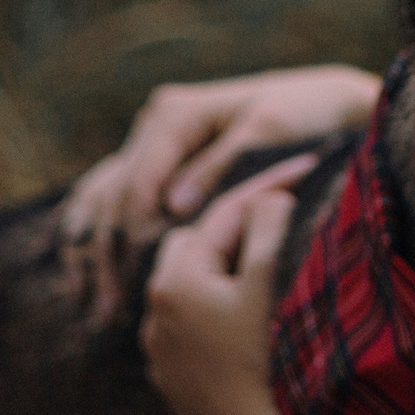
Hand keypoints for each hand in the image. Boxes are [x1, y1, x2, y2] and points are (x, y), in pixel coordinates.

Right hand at [63, 64, 378, 322]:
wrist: (324, 104)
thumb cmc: (304, 117)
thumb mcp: (269, 133)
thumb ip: (220, 167)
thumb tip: (173, 208)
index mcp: (175, 114)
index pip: (140, 182)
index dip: (134, 233)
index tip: (137, 280)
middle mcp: (154, 125)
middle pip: (114, 196)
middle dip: (107, 254)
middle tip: (109, 311)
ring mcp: (152, 143)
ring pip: (103, 201)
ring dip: (94, 255)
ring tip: (97, 309)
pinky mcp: (158, 163)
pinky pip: (111, 201)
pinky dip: (97, 240)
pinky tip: (90, 284)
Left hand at [144, 153, 314, 414]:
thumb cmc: (269, 357)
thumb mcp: (270, 279)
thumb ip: (267, 223)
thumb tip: (268, 197)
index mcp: (175, 281)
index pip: (224, 215)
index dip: (268, 186)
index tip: (306, 168)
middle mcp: (154, 315)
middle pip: (195, 246)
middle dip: (233, 231)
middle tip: (280, 223)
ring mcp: (160, 353)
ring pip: (190, 291)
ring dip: (222, 276)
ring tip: (264, 273)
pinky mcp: (173, 384)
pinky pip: (191, 331)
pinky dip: (215, 316)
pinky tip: (248, 324)